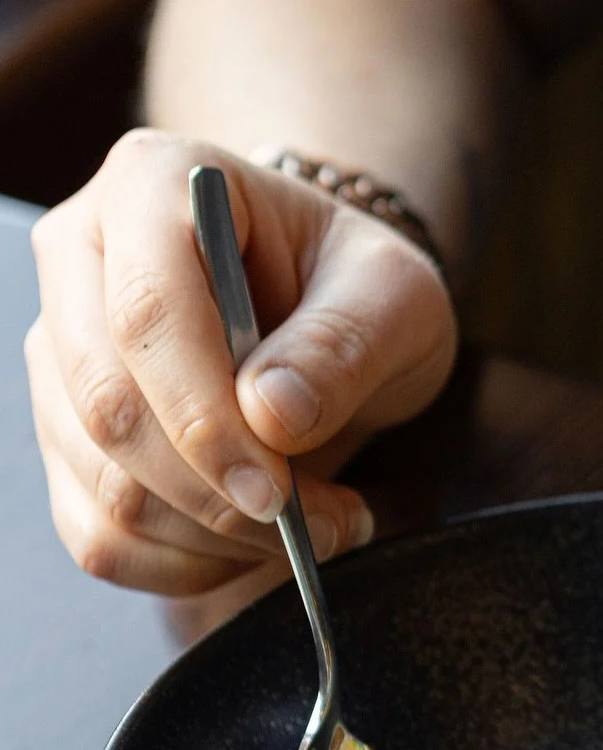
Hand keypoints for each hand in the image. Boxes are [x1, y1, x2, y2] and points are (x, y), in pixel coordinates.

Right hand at [25, 129, 456, 595]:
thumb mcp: (395, 297)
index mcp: (150, 184)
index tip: (278, 492)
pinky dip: (186, 565)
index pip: (146, 315)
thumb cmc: (357, 288)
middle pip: (111, 410)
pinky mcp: (65, 437)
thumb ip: (343, 343)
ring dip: (218, 539)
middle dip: (220, 496)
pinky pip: (100, 536)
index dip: (204, 418)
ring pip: (105, 487)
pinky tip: (257, 545)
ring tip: (317, 524)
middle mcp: (80, 259)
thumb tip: (271, 413)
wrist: (331, 315)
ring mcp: (60, 354)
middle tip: (325, 524)